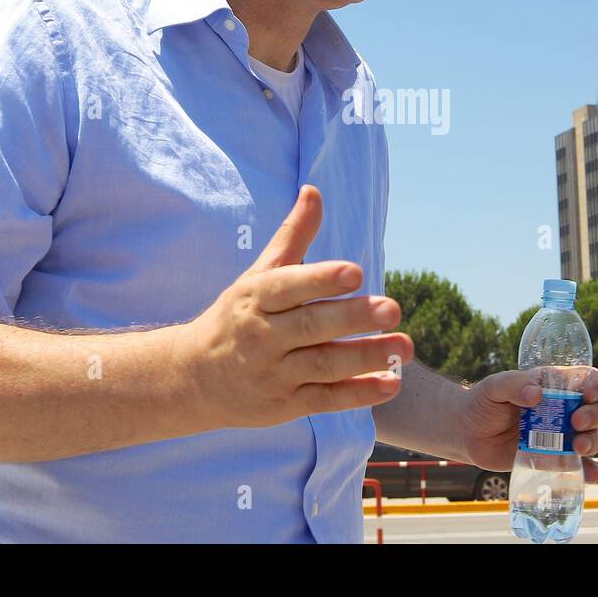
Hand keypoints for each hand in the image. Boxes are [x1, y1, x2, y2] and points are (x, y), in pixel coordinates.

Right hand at [181, 184, 413, 428]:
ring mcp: (274, 373)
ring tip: (405, 346)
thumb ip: (292, 236)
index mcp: (256, 298)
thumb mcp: (258, 275)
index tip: (356, 272)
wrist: (192, 378)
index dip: (321, 279)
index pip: (290, 287)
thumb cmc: (237, 316)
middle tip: (393, 308)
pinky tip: (391, 383)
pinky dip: (358, 394)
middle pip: (312, 326)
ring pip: (323, 365)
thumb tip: (314, 191)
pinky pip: (325, 399)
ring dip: (366, 357)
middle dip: (353, 318)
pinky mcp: (285, 405)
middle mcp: (263, 335)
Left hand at [458, 368, 597, 483]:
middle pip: (595, 410)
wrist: (467, 433)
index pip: (585, 380)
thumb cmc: (482, 403)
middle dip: (594, 415)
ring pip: (591, 437)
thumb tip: (536, 394)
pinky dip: (589, 470)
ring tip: (578, 447)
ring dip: (593, 442)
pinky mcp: (554, 459)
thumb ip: (513, 385)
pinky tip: (590, 474)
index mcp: (554, 386)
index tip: (588, 394)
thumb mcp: (494, 387)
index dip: (594, 384)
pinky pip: (578, 466)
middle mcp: (564, 410)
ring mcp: (561, 436)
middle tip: (577, 422)